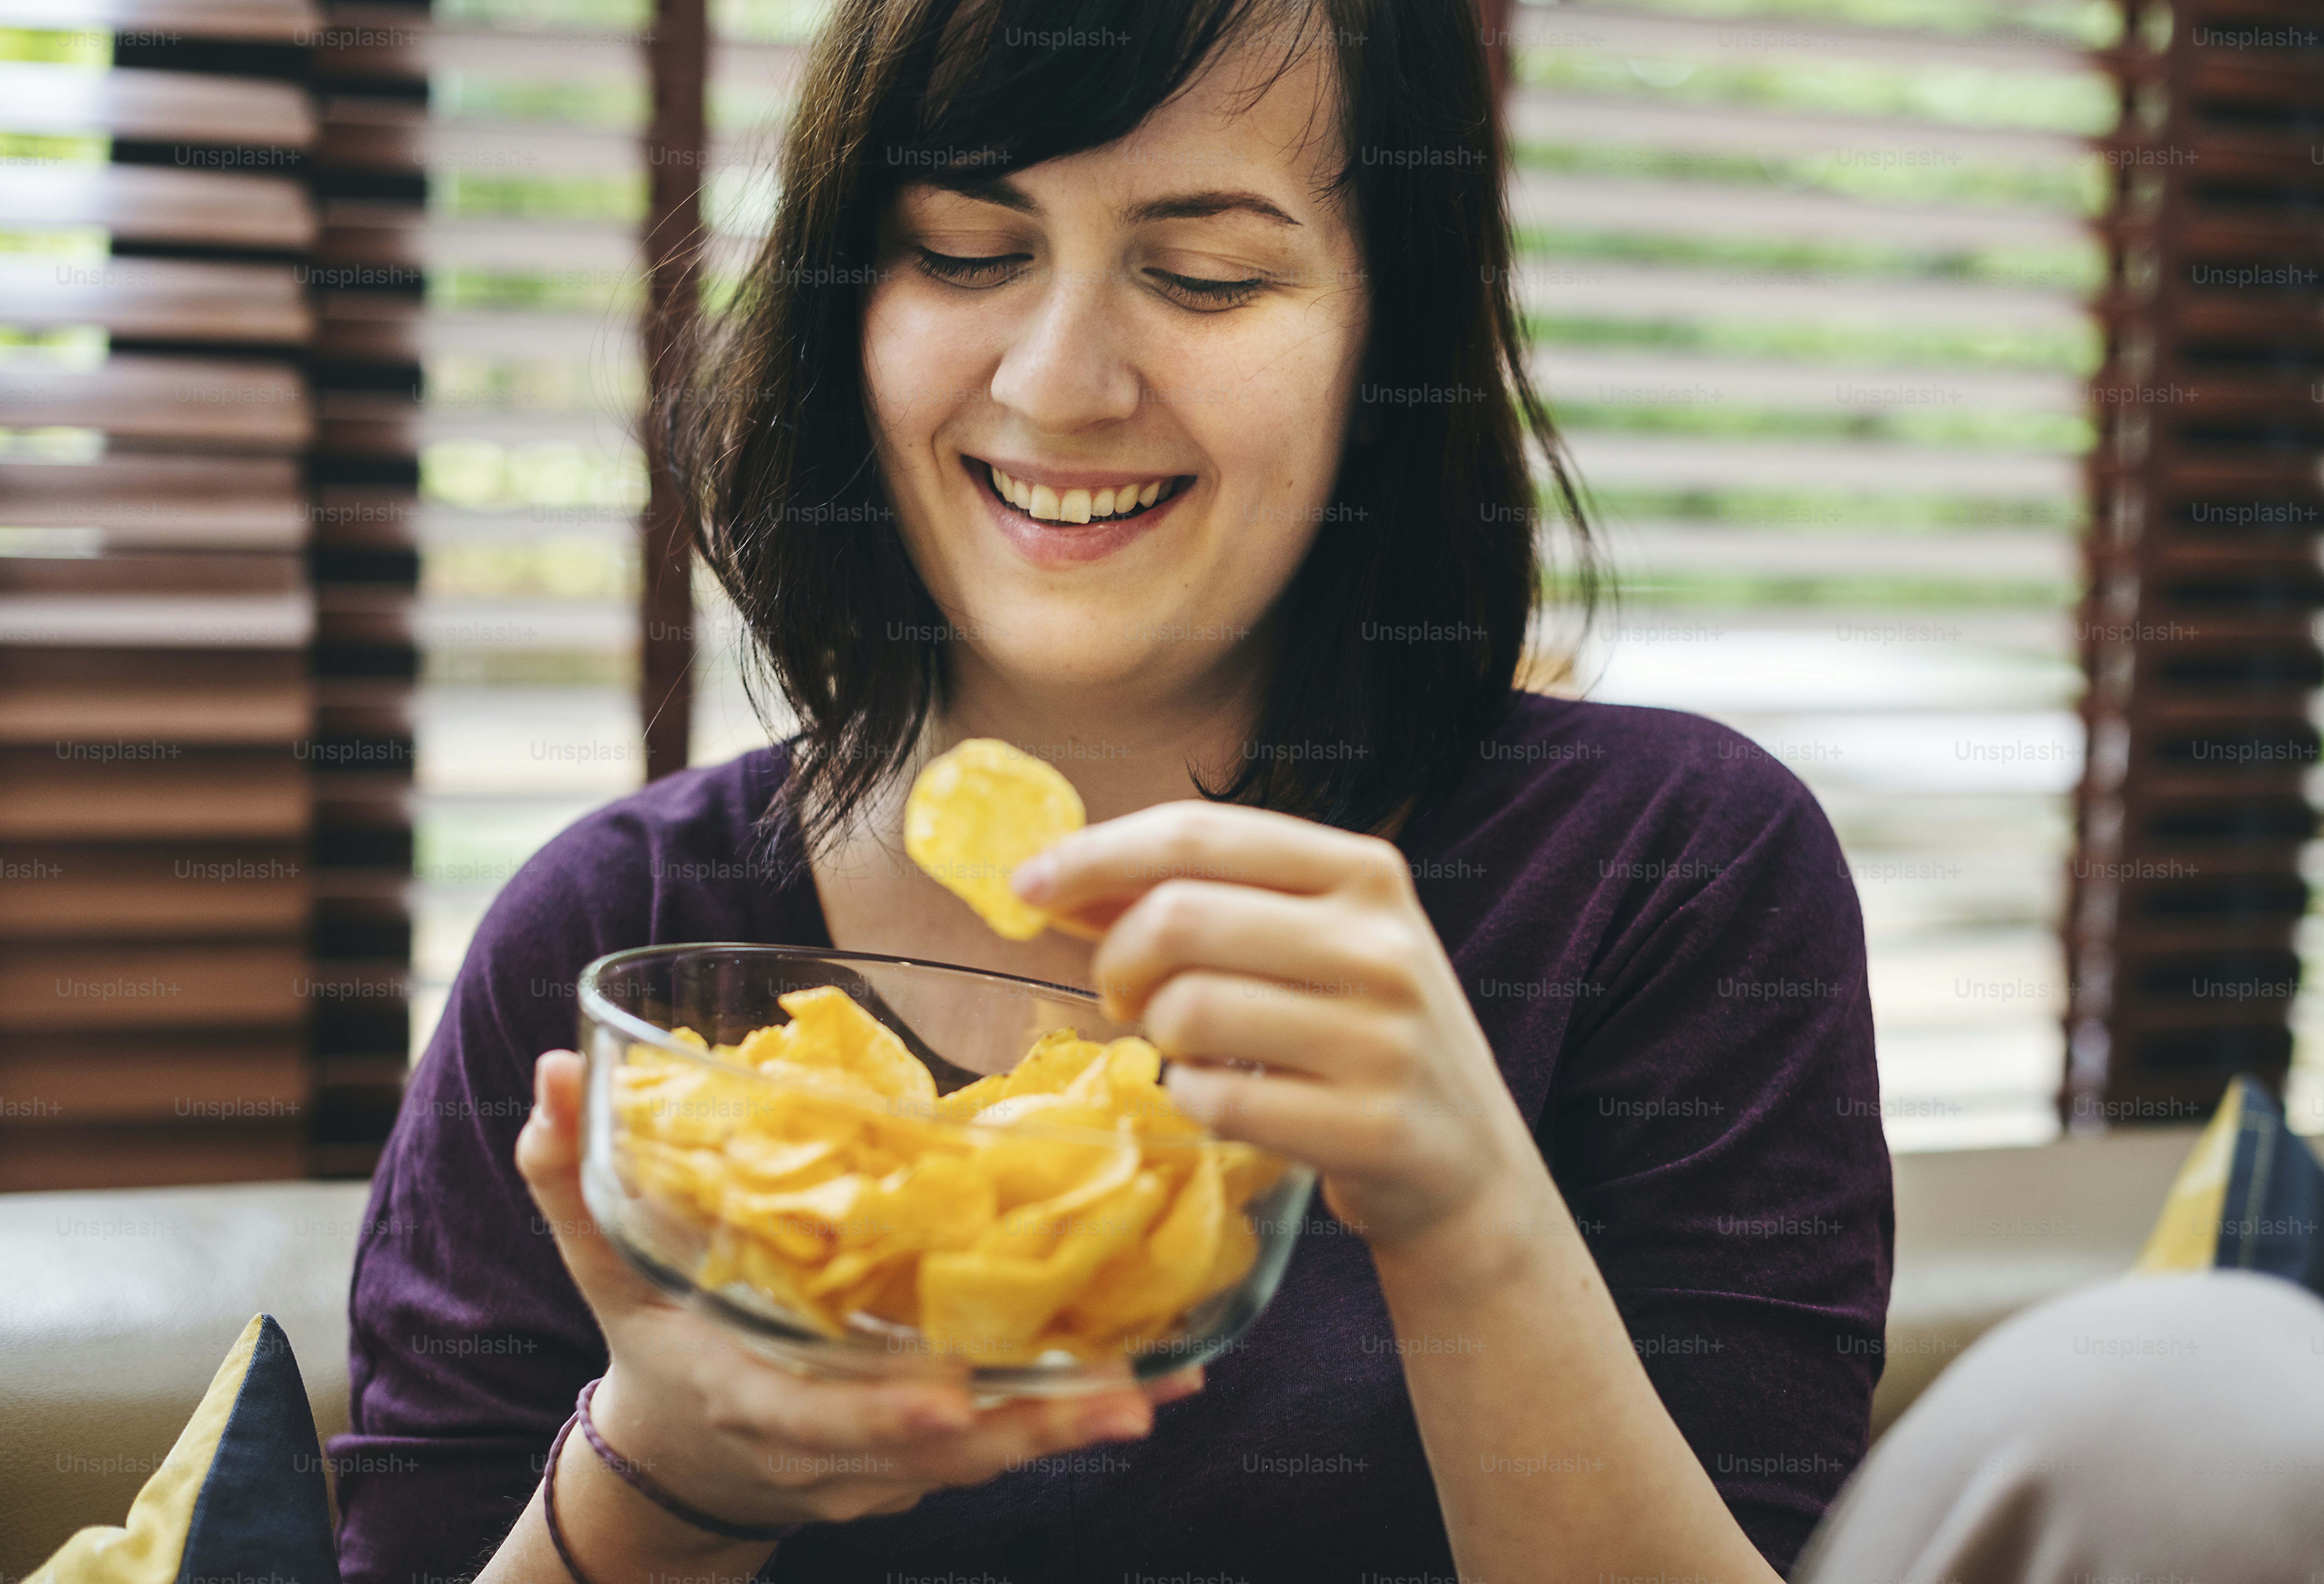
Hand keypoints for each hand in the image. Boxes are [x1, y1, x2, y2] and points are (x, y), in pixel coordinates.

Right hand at [514, 1050, 1202, 1527]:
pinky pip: (1004, 1447)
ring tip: (1157, 1389)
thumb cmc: (652, 1339)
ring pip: (981, 1461)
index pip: (812, 1415)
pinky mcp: (924, 1465)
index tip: (947, 1400)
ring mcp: (878, 1467)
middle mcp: (821, 1445)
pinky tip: (1159, 1384)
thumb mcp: (607, 1265)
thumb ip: (576, 1177)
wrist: (681, 1459)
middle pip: (929, 1454)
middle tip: (1117, 1398)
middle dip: (1022, 1432)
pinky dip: (1073, 1419)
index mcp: (744, 1393)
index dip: (878, 1413)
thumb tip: (556, 1075)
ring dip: (1069, 1426)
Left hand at [1016, 802, 1542, 1251]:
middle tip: (1120, 995)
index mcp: (1365, 873)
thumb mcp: (1313, 941)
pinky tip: (1220, 1098)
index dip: (1095, 855)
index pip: (1197, 835)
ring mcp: (1382, 1038)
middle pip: (1178, 917)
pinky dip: (1191, 1100)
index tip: (1028, 886)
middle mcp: (1381, 944)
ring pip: (1188, 1010)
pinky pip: (1217, 1099)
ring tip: (1186, 1048)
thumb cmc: (1361, 1034)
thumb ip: (1206, 900)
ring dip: (1156, 1037)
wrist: (1466, 1164)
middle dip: (1116, 959)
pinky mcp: (1369, 1125)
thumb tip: (1059, 883)